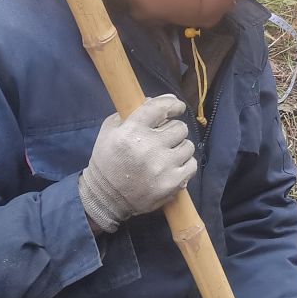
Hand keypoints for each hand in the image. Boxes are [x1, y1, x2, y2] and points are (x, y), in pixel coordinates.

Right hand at [78, 95, 195, 232]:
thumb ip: (132, 112)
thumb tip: (159, 100)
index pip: (161, 108)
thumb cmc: (107, 161)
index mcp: (131, 132)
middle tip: (163, 138)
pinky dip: (184, 165)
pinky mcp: (172, 183)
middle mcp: (149, 147)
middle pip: (180, 127)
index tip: (176, 107)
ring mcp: (162, 167)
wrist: (105, 197)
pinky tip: (171, 167)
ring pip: (188, 146)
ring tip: (166, 154)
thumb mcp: (109, 131)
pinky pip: (191, 165)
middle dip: (172, 130)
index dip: (173, 104)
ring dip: (179, 148)